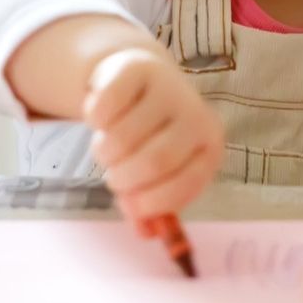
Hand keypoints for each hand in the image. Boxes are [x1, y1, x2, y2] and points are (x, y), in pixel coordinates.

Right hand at [83, 48, 224, 220]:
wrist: (143, 77)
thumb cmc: (153, 134)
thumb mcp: (159, 170)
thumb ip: (150, 205)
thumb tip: (144, 233)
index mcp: (209, 145)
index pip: (186, 184)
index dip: (154, 202)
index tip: (131, 207)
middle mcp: (195, 114)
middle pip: (155, 161)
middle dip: (125, 179)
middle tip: (113, 178)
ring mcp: (168, 88)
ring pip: (123, 137)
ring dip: (104, 152)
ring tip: (106, 148)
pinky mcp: (137, 69)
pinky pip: (104, 108)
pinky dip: (93, 120)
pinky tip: (101, 118)